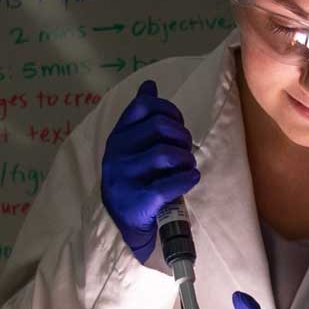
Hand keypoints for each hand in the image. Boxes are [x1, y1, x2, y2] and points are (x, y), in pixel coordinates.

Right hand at [101, 79, 198, 262]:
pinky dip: (186, 179)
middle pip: (159, 127)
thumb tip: (149, 84)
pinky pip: (167, 185)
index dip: (169, 110)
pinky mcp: (137, 201)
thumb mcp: (132, 146)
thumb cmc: (136, 179)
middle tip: (187, 150)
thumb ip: (140, 117)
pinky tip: (191, 178)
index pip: (143, 106)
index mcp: (118, 136)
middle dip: (182, 136)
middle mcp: (117, 153)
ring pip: (165, 154)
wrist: (125, 223)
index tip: (179, 125)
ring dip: (186, 158)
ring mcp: (124, 178)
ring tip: (188, 166)